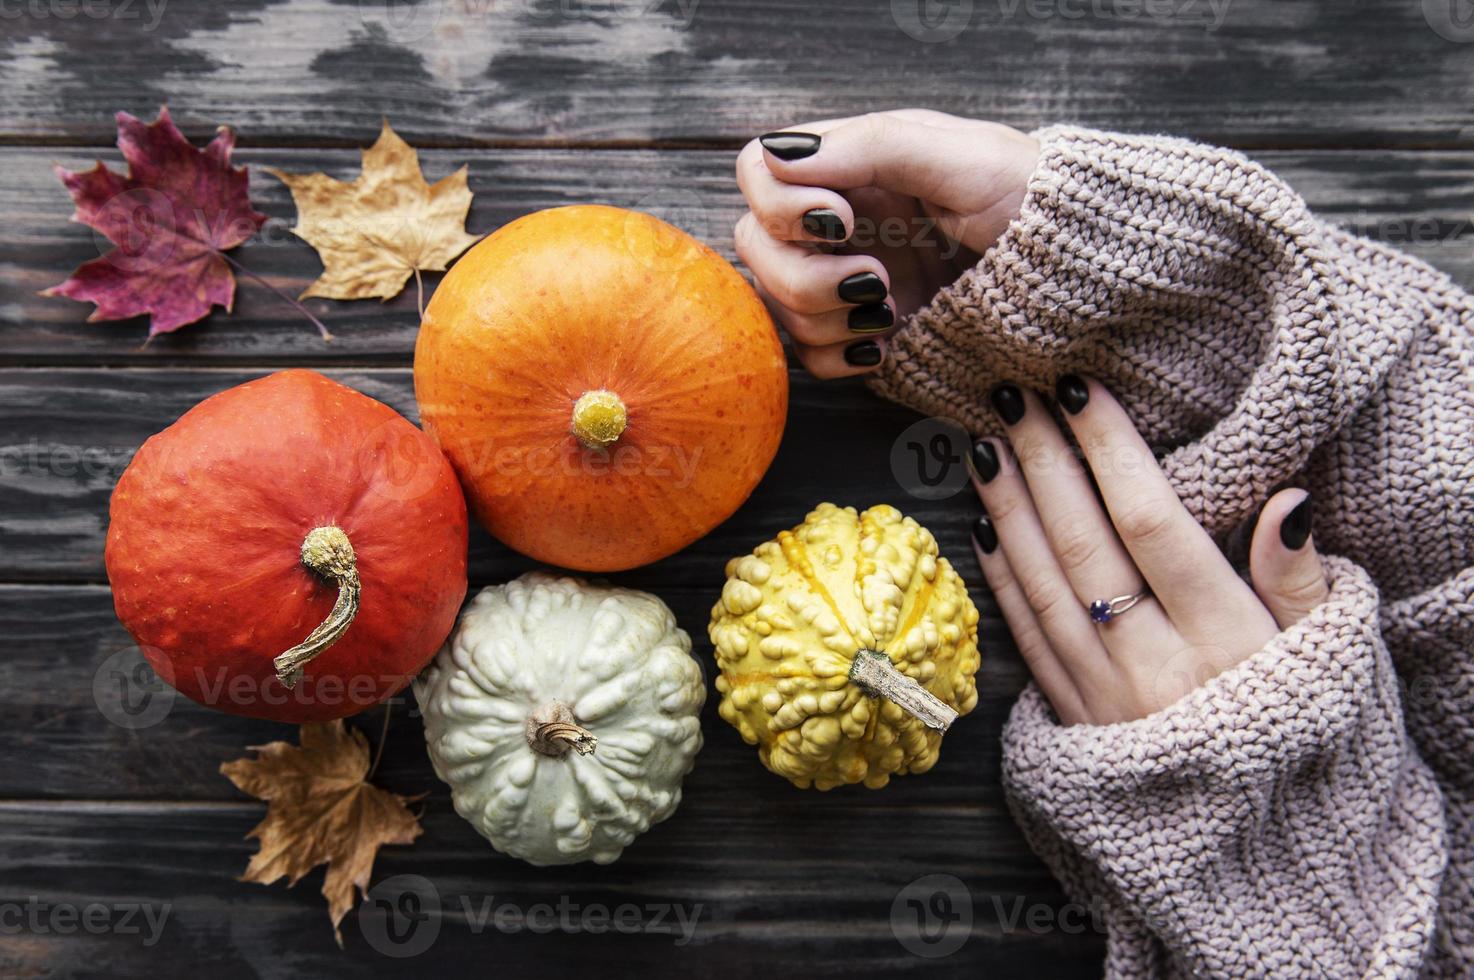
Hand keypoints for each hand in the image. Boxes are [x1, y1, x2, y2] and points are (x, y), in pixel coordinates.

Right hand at [734, 110, 1038, 378]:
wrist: (1077, 275)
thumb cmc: (1030, 200)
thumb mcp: (959, 156)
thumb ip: (868, 147)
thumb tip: (780, 156)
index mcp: (850, 168)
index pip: (758, 173)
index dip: (781, 202)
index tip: (841, 219)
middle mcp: (836, 225)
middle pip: (754, 247)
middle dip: (804, 272)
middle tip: (873, 279)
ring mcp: (844, 283)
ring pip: (778, 307)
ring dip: (827, 315)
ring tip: (892, 307)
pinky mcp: (861, 336)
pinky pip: (811, 358)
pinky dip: (841, 355)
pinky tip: (888, 342)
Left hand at [971, 376, 1330, 724]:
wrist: (1256, 846)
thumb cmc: (1297, 728)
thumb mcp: (1324, 659)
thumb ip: (1301, 583)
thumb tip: (1289, 503)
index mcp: (1225, 639)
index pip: (1154, 523)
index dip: (1110, 451)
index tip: (1078, 390)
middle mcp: (1153, 664)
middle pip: (1084, 545)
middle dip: (1044, 462)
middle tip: (1011, 396)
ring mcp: (1103, 695)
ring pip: (1042, 586)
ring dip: (1007, 509)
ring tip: (984, 444)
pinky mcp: (1071, 720)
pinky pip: (1026, 637)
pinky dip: (1000, 577)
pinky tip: (982, 525)